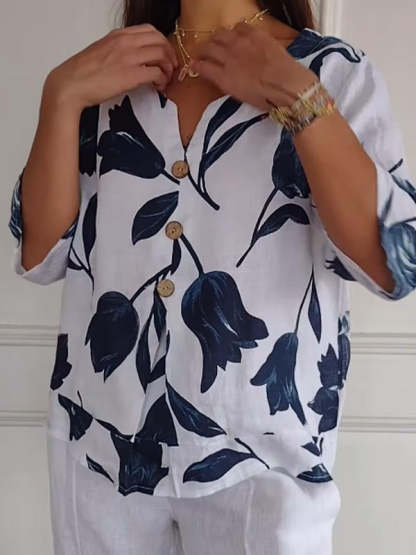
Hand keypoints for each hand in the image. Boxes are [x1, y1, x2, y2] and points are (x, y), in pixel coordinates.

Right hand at [43, 24, 178, 110]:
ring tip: (165, 79)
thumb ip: (118, 50)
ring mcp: (129, 58)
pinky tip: (159, 87)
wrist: (71, 85)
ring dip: (168, 68)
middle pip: (160, 41)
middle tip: (171, 67)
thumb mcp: (102, 52)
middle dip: (170, 54)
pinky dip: (162, 80)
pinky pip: (157, 73)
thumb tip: (132, 58)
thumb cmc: (82, 73)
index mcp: (118, 36)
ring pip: (162, 55)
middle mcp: (125, 43)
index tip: (164, 54)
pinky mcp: (132, 75)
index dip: (162, 42)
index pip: (149, 30)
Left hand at [189, 22, 318, 110]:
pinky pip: (205, 67)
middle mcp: (240, 43)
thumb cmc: (290, 74)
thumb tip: (263, 56)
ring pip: (209, 48)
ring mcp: (230, 59)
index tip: (231, 41)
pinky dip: (198, 65)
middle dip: (215, 41)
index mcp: (256, 35)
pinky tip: (194, 67)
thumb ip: (266, 49)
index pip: (238, 28)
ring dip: (203, 51)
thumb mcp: (279, 53)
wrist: (287, 87)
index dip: (233, 35)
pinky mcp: (224, 77)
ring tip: (199, 56)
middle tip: (211, 48)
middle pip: (220, 35)